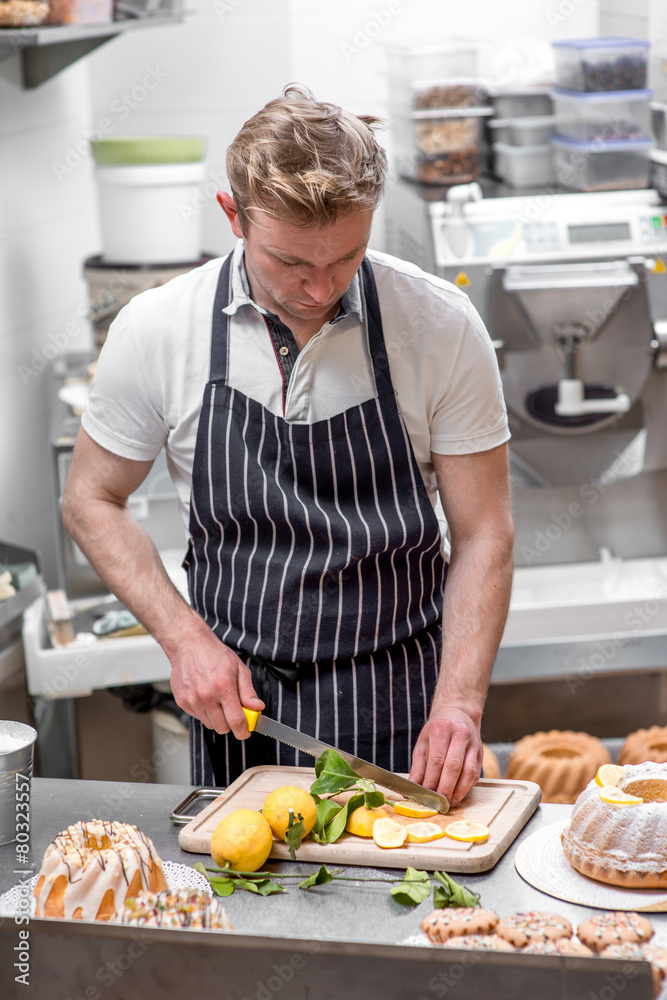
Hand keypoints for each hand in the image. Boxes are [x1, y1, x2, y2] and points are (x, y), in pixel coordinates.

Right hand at [169, 624, 263, 738]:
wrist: (189, 644)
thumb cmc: (214, 654)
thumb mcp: (239, 668)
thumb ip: (248, 691)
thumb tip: (257, 707)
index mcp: (223, 687)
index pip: (235, 720)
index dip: (243, 730)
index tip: (246, 732)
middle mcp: (206, 696)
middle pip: (222, 727)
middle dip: (231, 724)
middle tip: (233, 711)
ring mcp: (192, 700)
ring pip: (209, 724)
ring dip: (217, 718)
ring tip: (218, 700)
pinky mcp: (182, 702)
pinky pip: (198, 717)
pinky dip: (205, 712)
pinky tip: (207, 697)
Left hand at [409, 706, 482, 807]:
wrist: (458, 713)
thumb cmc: (437, 730)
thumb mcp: (423, 742)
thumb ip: (418, 766)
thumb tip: (412, 788)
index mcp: (441, 730)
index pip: (437, 760)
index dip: (432, 780)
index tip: (425, 795)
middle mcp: (460, 735)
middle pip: (453, 766)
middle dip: (445, 788)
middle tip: (438, 803)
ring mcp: (473, 744)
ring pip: (468, 772)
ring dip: (458, 791)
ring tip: (449, 803)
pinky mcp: (481, 754)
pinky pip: (475, 774)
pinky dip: (466, 788)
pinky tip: (458, 795)